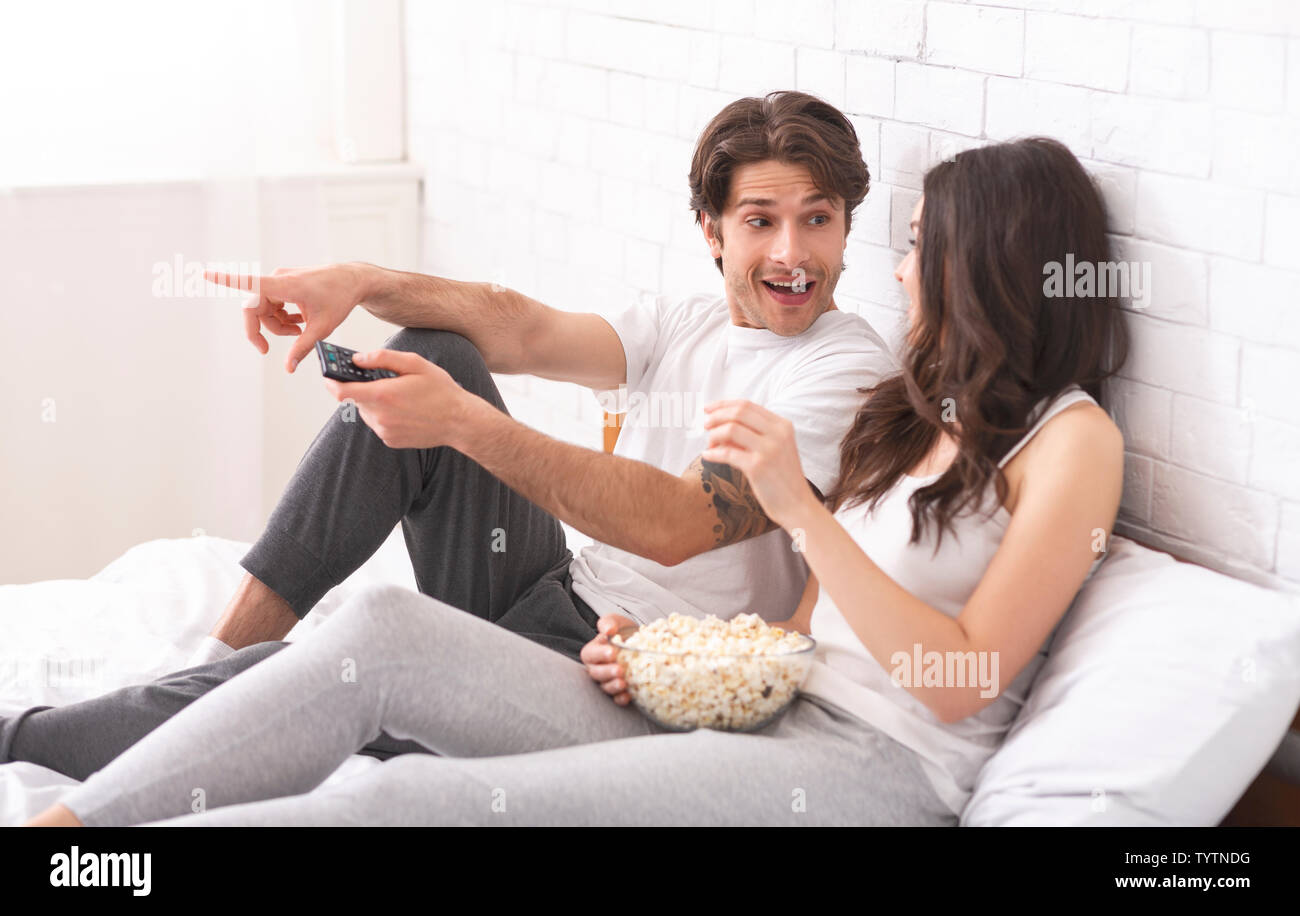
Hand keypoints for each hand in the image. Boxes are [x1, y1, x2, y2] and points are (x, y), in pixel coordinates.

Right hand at [204, 263, 371, 372]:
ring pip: (265, 309)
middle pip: (255, 309)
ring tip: (300, 330)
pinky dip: (282, 316)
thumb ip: (302, 347)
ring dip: (277, 324)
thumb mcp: (322, 327)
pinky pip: (273, 304)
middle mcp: (278, 279)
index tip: (204, 273)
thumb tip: (288, 368)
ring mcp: (280, 280)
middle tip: (266, 350)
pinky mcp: (284, 283)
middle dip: (263, 330)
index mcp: (284, 286)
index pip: (250, 283)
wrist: (353, 281)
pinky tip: (300, 321)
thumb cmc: (340, 299)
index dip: (225, 280)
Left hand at [322, 349, 471, 449]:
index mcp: (383, 395)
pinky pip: (379, 424)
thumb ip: (382, 358)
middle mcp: (380, 416)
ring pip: (366, 412)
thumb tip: (358, 359)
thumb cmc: (441, 391)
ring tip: (400, 396)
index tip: (328, 375)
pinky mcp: (391, 440)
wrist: (460, 422)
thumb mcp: (415, 364)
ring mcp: (385, 431)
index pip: (341, 391)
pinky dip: (385, 415)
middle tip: (380, 380)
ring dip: (375, 402)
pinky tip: (405, 410)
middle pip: (355, 400)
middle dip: (362, 388)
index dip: (331, 382)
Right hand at [579, 614, 636, 705]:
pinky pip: (616, 698)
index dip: (599, 654)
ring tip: (623, 684)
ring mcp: (608, 680)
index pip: (590, 654)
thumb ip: (608, 623)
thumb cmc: (623, 632)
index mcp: (594, 651)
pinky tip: (628, 696)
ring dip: (613, 686)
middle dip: (607, 672)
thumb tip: (608, 630)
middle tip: (619, 670)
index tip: (612, 652)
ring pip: (604, 687)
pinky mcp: (619, 690)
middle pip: (595, 673)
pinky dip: (620, 699)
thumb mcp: (616, 622)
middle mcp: (598, 667)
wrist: (640, 642)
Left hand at [701, 399, 816, 529]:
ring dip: (714, 435)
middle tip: (705, 425)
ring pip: (731, 429)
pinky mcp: (758, 467)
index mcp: (782, 425)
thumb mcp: (773, 449)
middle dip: (716, 416)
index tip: (708, 409)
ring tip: (710, 445)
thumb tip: (720, 427)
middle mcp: (778, 433)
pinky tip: (707, 456)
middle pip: (739, 412)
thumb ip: (751, 435)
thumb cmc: (781, 478)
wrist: (797, 505)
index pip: (747, 405)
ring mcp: (769, 449)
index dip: (724, 405)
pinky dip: (713, 453)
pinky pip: (727, 453)